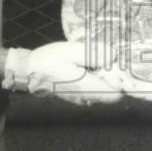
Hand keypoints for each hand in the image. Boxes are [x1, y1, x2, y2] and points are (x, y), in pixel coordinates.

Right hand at [3, 42, 122, 104]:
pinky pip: (93, 89)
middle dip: (114, 77)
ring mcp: (81, 98)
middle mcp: (86, 97)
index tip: (124, 67)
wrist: (27, 71)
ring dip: (105, 77)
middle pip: (111, 92)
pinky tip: (90, 64)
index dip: (122, 82)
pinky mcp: (76, 95)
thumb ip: (93, 54)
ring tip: (102, 59)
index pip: (115, 94)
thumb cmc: (49, 60)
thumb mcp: (71, 51)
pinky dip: (95, 79)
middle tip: (113, 58)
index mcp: (86, 87)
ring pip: (102, 91)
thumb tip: (113, 56)